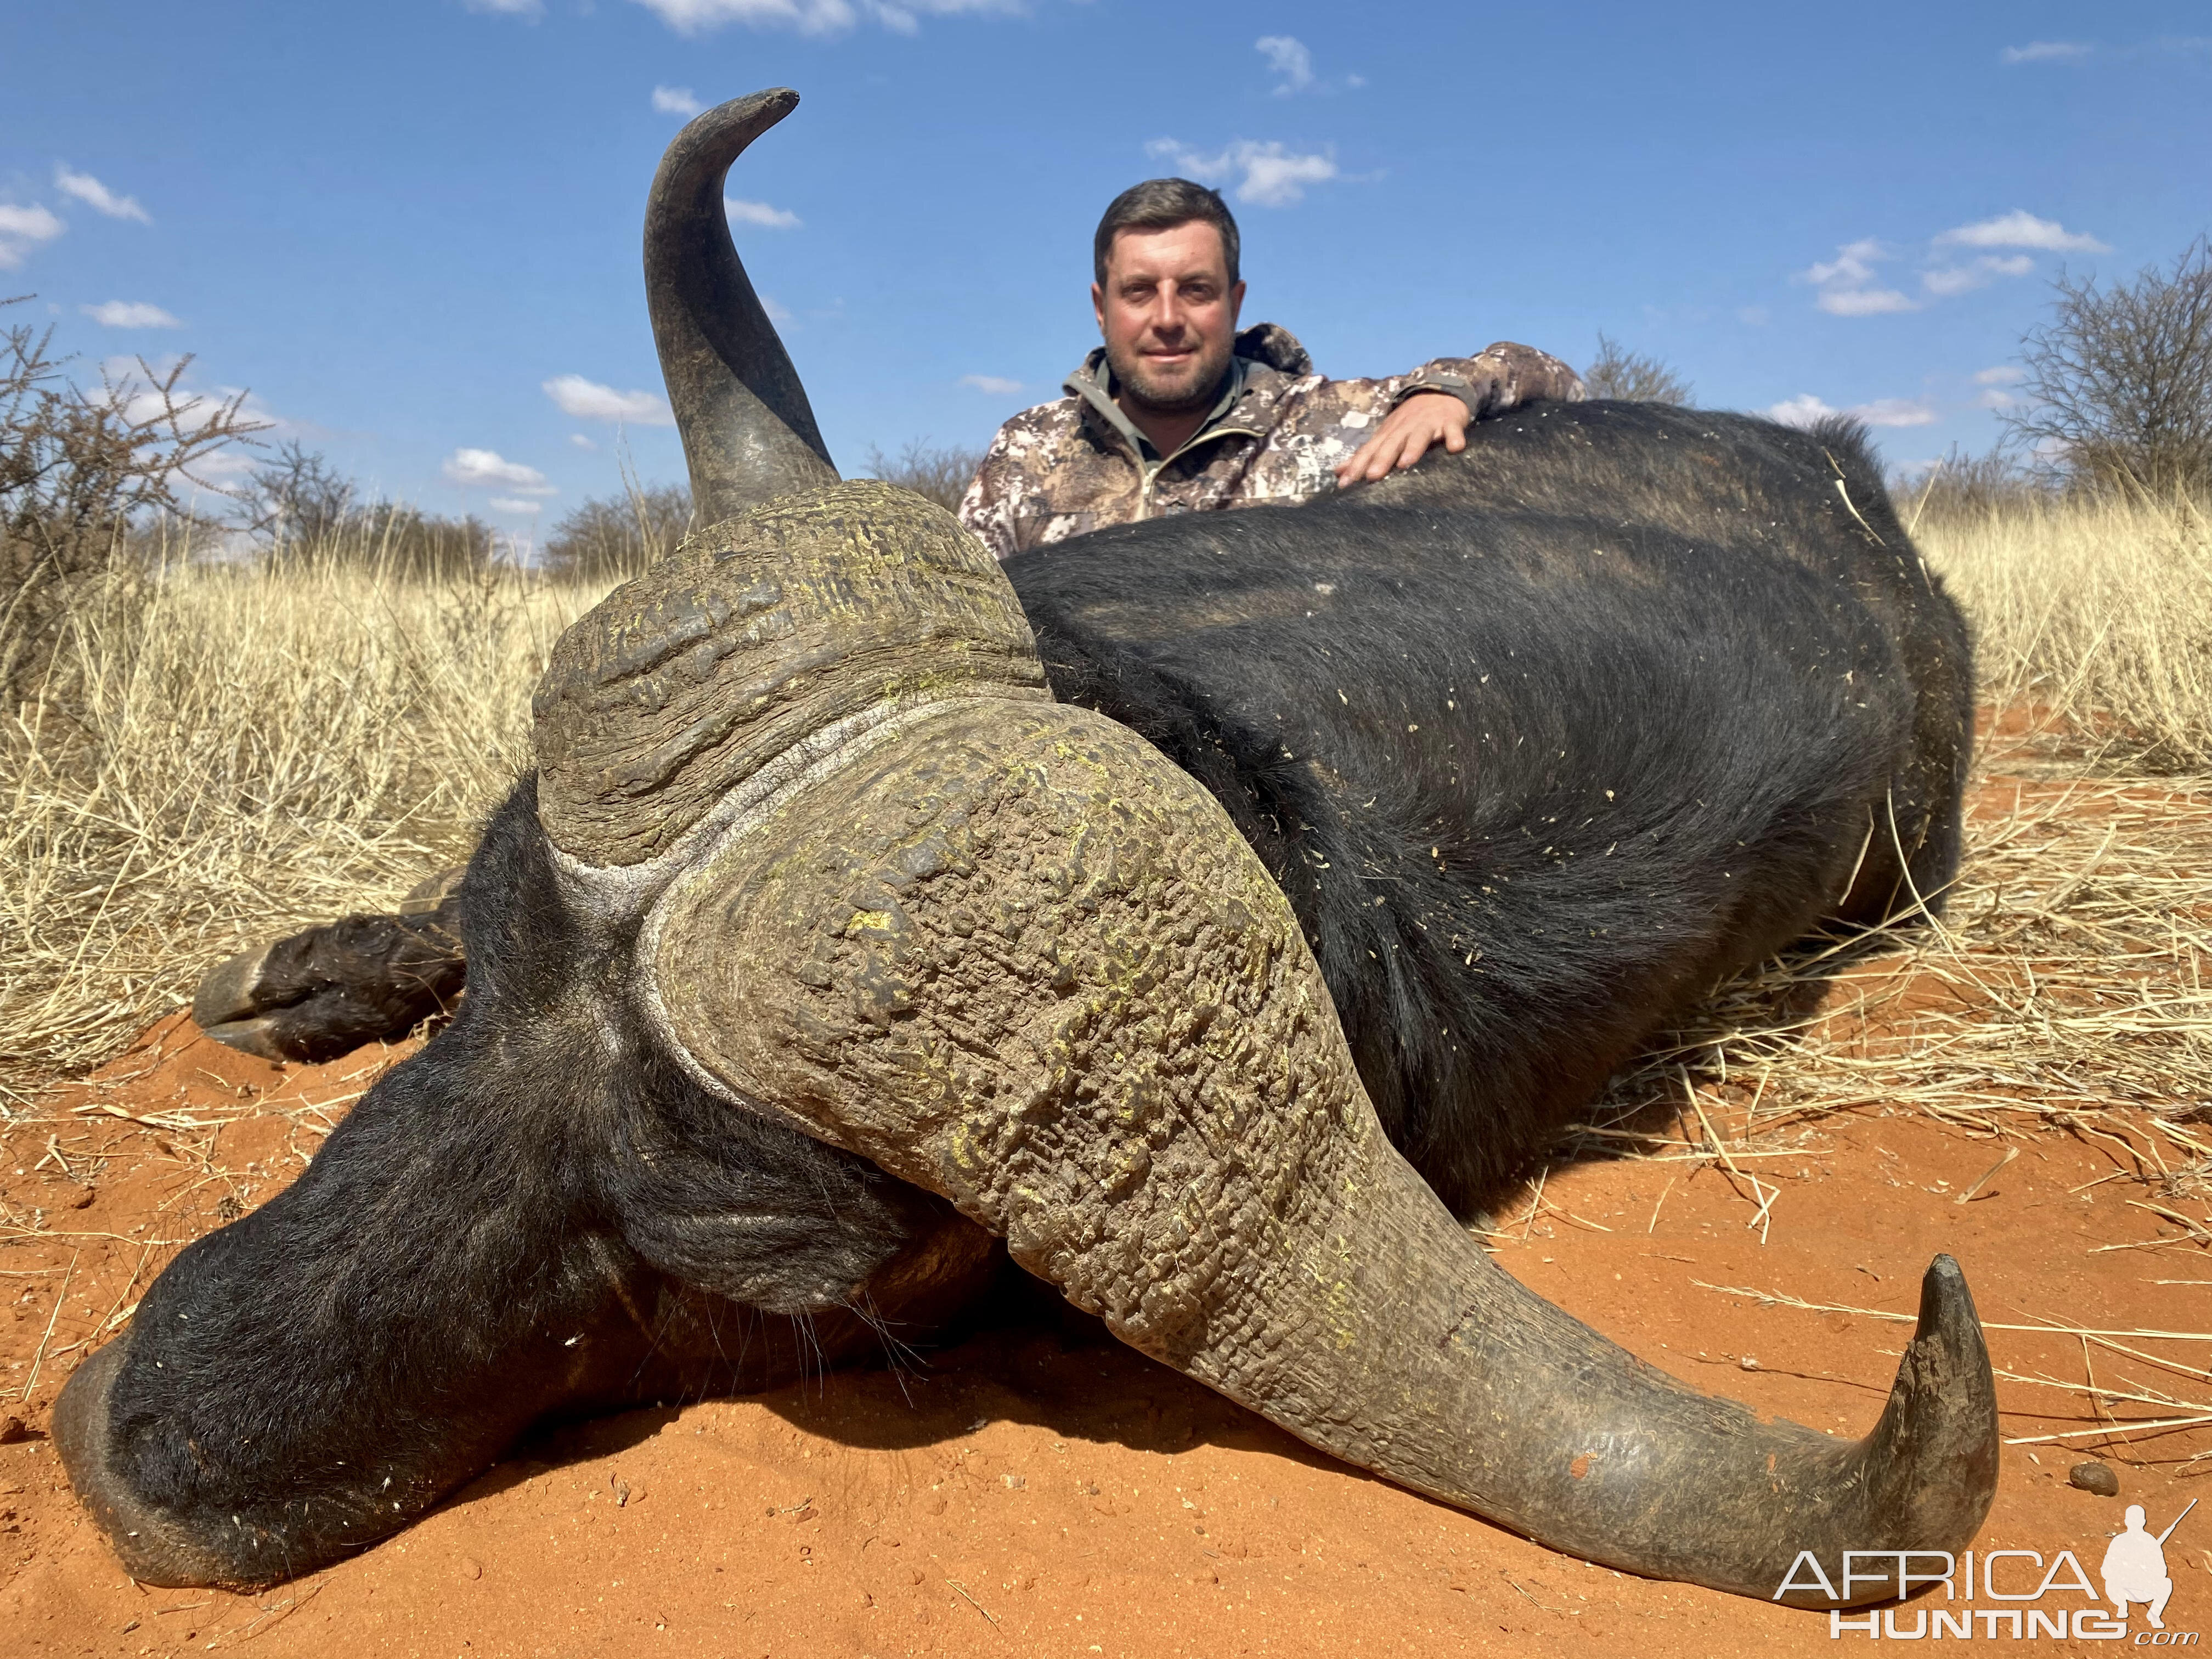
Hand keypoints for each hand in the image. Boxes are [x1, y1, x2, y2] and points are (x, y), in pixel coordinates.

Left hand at [1335, 390, 1469, 486]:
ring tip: (1406, 464)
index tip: (1344, 484)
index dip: (1356, 466)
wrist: (1438, 393)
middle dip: (1381, 459)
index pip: (1369, 451)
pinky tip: (1456, 448)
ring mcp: (1427, 424)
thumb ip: (1365, 454)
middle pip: (1391, 444)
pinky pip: (1452, 430)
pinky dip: (1454, 437)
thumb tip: (1337, 471)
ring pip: (1419, 436)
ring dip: (1412, 448)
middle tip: (1372, 476)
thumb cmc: (1408, 422)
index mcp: (1388, 434)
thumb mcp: (1385, 436)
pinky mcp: (1449, 422)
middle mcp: (1405, 429)